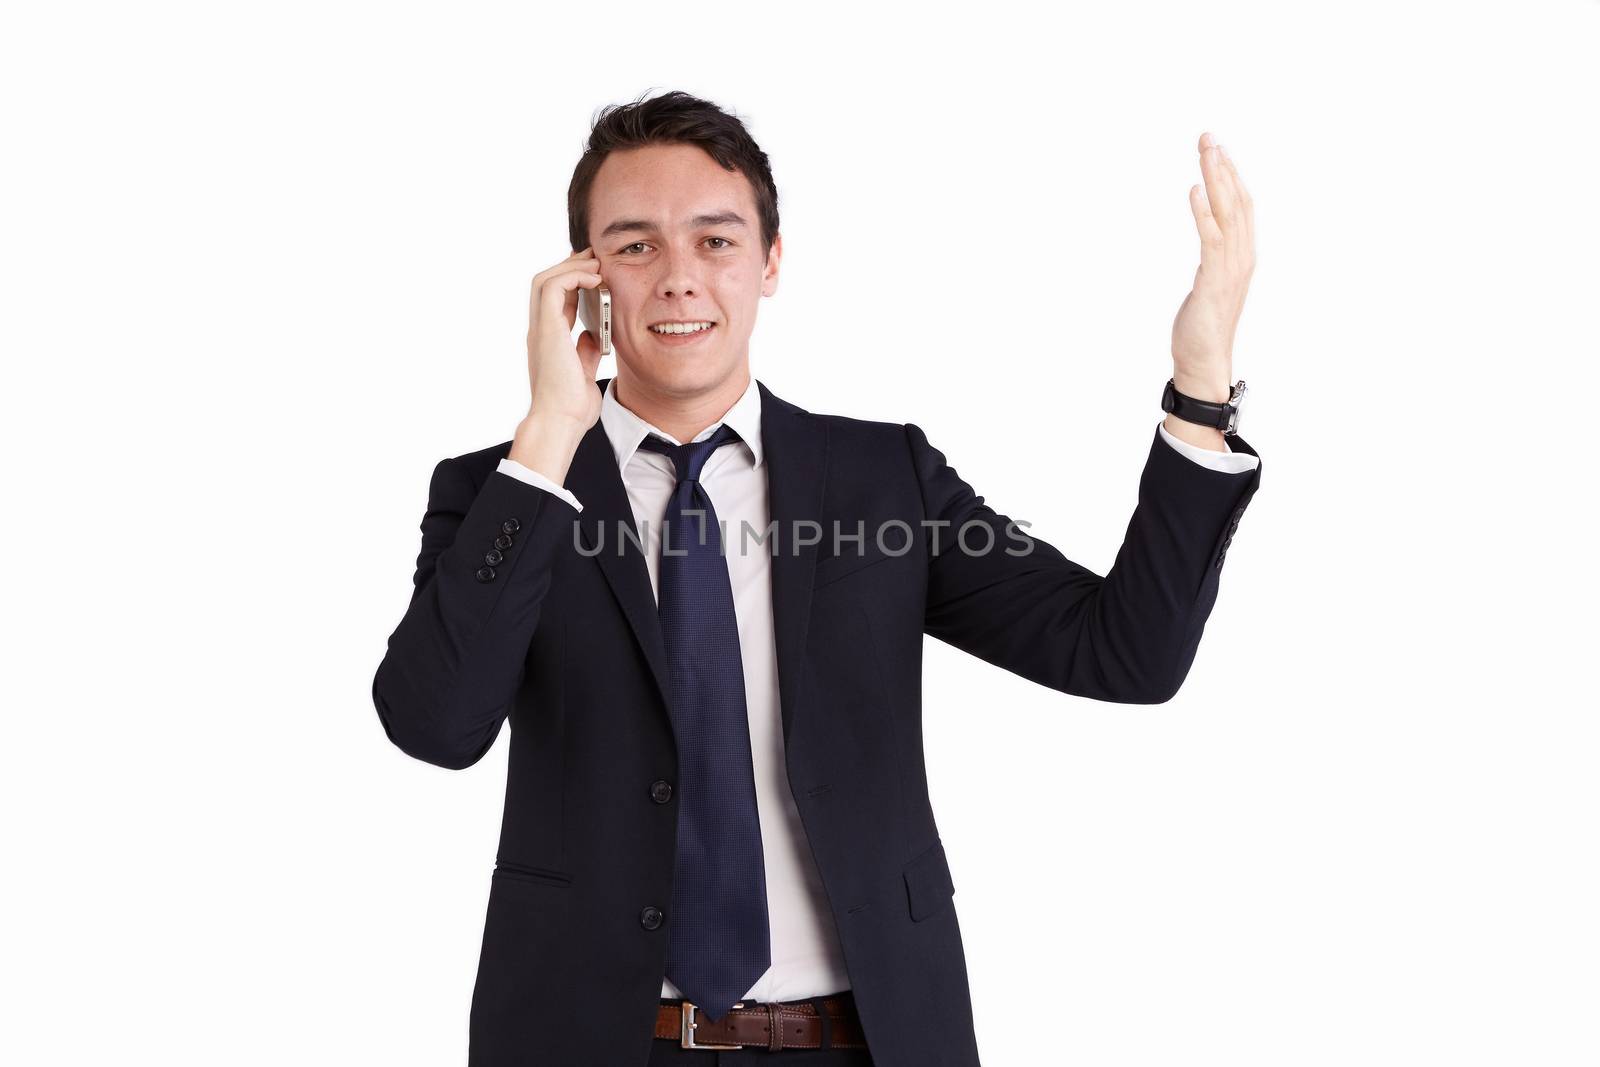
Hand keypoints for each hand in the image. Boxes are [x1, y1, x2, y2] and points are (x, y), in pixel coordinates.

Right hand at [525, 246, 605, 430]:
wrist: (561, 422)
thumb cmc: (572, 407)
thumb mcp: (584, 373)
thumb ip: (586, 353)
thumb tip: (593, 335)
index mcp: (548, 340)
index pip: (556, 300)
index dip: (573, 282)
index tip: (595, 274)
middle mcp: (540, 331)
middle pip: (545, 283)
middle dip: (570, 266)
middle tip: (595, 258)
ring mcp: (540, 329)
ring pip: (544, 279)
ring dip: (571, 267)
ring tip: (596, 264)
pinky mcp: (546, 329)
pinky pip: (553, 288)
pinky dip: (573, 276)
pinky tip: (595, 279)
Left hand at [1171, 132, 1254, 401]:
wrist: (1204, 362)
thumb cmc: (1203, 327)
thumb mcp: (1211, 282)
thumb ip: (1214, 256)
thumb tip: (1210, 233)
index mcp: (1243, 256)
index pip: (1243, 205)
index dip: (1232, 175)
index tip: (1217, 148)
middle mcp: (1242, 257)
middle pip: (1237, 201)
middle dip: (1222, 166)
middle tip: (1209, 136)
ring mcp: (1231, 269)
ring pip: (1227, 214)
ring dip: (1215, 180)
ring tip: (1205, 151)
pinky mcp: (1213, 282)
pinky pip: (1211, 240)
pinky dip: (1204, 213)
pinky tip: (1194, 191)